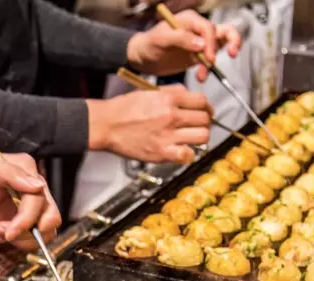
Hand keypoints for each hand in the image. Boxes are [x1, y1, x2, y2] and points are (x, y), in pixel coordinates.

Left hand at [0, 154, 61, 250]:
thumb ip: (8, 173)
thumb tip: (38, 186)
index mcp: (25, 168)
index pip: (40, 196)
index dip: (28, 216)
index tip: (10, 229)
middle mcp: (33, 187)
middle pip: (50, 214)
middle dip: (28, 229)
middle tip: (6, 233)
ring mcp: (31, 207)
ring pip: (48, 229)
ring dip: (24, 236)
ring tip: (1, 231)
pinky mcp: (26, 224)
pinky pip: (37, 239)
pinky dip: (22, 242)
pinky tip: (2, 233)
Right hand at [87, 85, 212, 163]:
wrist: (106, 125)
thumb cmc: (123, 109)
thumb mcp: (149, 92)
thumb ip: (171, 92)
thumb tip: (189, 95)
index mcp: (168, 99)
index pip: (201, 101)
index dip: (206, 107)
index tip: (205, 112)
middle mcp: (171, 116)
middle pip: (205, 119)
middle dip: (204, 122)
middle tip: (199, 125)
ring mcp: (168, 135)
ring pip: (202, 136)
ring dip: (200, 137)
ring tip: (192, 138)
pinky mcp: (162, 152)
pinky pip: (188, 155)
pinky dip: (188, 154)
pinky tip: (182, 150)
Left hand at [127, 10, 241, 80]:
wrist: (144, 58)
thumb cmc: (149, 44)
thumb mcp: (161, 40)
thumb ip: (180, 38)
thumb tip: (201, 44)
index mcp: (190, 19)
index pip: (208, 28)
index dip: (211, 43)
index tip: (209, 59)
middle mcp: (198, 27)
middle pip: (223, 31)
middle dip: (225, 46)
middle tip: (221, 60)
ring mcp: (201, 40)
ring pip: (221, 44)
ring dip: (215, 61)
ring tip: (201, 77)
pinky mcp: (200, 53)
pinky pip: (213, 58)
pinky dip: (210, 68)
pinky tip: (201, 76)